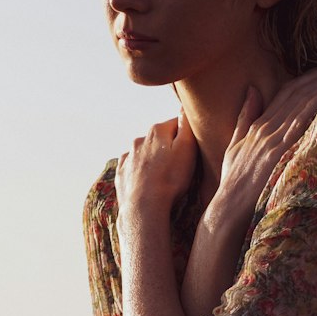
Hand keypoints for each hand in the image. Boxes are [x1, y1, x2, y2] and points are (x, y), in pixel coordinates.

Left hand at [115, 109, 197, 230]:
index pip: (178, 124)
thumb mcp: (187, 149)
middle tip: (181, 165)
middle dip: (170, 147)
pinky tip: (148, 182)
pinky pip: (133, 168)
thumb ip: (187, 126)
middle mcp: (139, 140)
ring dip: (154, 159)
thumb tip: (186, 108)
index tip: (195, 148)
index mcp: (157, 131)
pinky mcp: (121, 174)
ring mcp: (128, 158)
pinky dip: (140, 171)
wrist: (143, 207)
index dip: (188, 135)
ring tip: (164, 176)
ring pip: (145, 152)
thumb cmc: (170, 179)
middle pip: (160, 139)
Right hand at [215, 66, 316, 221]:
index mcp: (258, 125)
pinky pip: (300, 124)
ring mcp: (272, 139)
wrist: (228, 207)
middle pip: (299, 93)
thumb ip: (245, 117)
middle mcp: (266, 127)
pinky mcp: (278, 152)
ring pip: (303, 104)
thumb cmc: (234, 183)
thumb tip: (253, 89)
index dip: (309, 79)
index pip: (287, 92)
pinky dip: (316, 108)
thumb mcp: (235, 145)